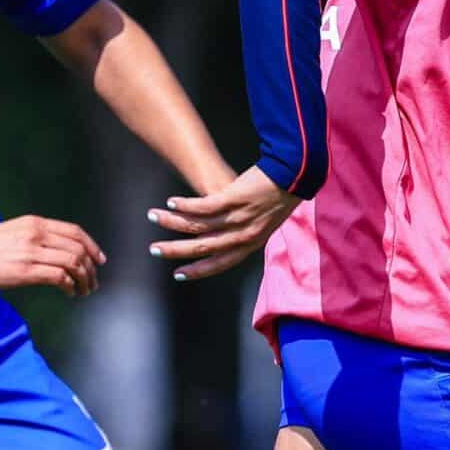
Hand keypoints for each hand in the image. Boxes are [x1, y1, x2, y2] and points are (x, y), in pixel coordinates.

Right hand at [0, 215, 104, 295]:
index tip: (99, 260)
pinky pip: (60, 277)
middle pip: (78, 249)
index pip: (75, 232)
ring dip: (84, 280)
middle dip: (91, 268)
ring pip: (73, 264)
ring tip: (84, 290)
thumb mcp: (15, 231)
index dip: (92, 246)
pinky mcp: (26, 271)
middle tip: (93, 281)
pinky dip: (70, 286)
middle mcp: (37, 235)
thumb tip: (59, 251)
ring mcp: (32, 253)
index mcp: (36, 223)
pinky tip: (69, 292)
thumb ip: (37, 237)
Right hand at [148, 165, 298, 280]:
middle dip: (175, 250)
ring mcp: (239, 216)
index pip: (221, 263)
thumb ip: (246, 234)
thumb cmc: (280, 196)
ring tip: (154, 216)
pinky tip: (171, 202)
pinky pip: (204, 205)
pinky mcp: (234, 197)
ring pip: (199, 225)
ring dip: (173, 222)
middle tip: (155, 250)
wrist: (295, 174)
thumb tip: (230, 239)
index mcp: (251, 243)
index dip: (199, 271)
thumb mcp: (265, 222)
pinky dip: (185, 205)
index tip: (179, 274)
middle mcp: (244, 235)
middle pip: (203, 247)